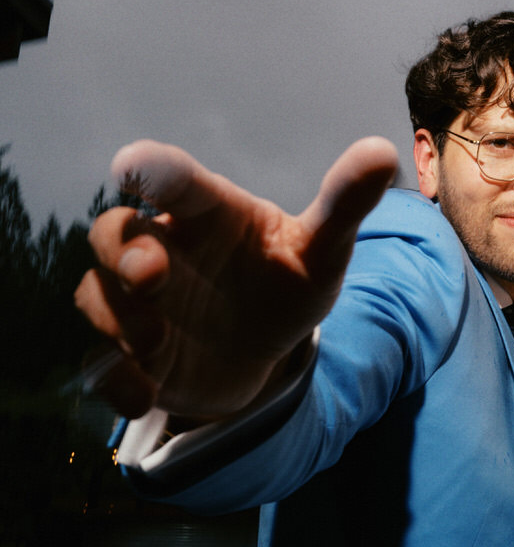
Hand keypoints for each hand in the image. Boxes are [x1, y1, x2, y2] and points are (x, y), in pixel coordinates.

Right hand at [75, 137, 398, 420]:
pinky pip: (100, 364)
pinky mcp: (130, 355)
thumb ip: (345, 203)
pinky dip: (115, 381)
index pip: (171, 178)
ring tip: (156, 343)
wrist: (270, 351)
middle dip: (120, 251)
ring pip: (96, 295)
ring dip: (117, 318)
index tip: (132, 166)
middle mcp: (161, 248)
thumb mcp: (322, 249)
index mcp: (206, 211)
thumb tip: (383, 152)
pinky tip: (145, 395)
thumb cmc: (289, 280)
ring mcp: (138, 303)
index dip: (148, 167)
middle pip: (111, 231)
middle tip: (149, 275)